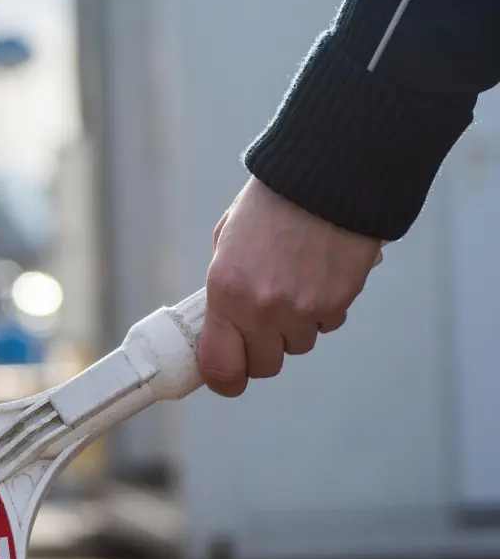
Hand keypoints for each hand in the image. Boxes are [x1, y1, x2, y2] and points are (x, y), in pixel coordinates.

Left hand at [199, 178, 383, 397]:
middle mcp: (262, 309)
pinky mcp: (337, 303)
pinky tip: (318, 277)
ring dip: (294, 327)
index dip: (225, 379)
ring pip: (297, 345)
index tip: (228, 376)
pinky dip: (322, 311)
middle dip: (263, 349)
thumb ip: (224, 290)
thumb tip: (222, 328)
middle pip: (264, 365)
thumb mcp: (228, 245)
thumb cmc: (271, 207)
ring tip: (294, 285)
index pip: (221, 368)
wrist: (326, 179)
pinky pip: (326, 326)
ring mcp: (302, 309)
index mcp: (225, 293)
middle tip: (264, 322)